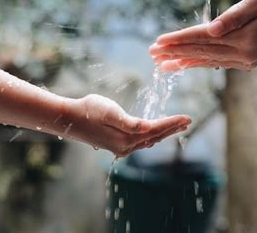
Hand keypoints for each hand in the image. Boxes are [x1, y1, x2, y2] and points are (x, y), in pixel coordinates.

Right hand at [56, 94, 190, 155]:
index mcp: (127, 137)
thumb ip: (130, 122)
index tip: (188, 117)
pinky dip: (151, 136)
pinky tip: (155, 133)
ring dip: (164, 132)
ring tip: (177, 126)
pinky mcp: (116, 145)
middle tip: (188, 121)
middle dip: (172, 128)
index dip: (172, 123)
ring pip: (149, 140)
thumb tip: (147, 128)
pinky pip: (140, 142)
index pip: (156, 129)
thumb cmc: (88, 110)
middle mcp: (126, 146)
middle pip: (155, 136)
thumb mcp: (110, 111)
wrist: (68, 119)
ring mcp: (121, 148)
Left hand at [150, 0, 256, 70]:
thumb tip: (211, 29)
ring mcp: (247, 60)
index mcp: (244, 38)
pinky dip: (200, 62)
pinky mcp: (249, 60)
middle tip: (151, 55)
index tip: (157, 43)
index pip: (202, 39)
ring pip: (208, 61)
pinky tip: (188, 63)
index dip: (178, 40)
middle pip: (201, 52)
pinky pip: (218, 62)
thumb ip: (236, 15)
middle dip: (174, 52)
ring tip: (163, 65)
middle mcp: (243, 54)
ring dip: (184, 61)